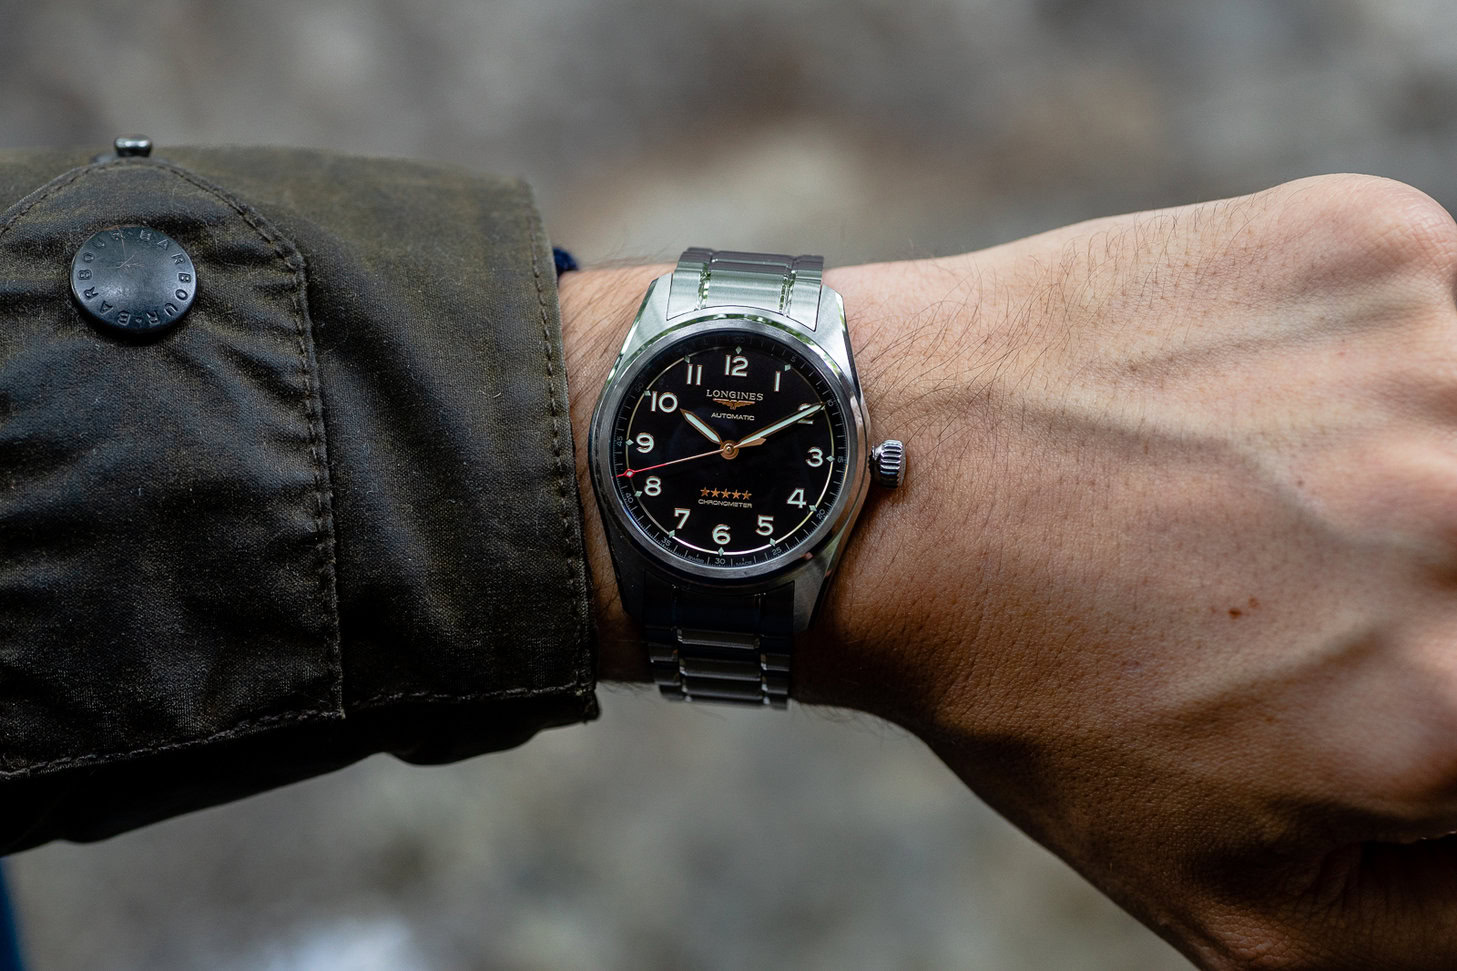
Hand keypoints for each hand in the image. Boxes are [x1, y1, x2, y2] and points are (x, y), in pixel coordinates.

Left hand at [560, 174, 1456, 968]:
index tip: (1376, 671)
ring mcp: (1427, 355)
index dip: (1434, 695)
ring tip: (1275, 497)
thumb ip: (1446, 920)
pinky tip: (1254, 406)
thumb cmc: (1033, 698)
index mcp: (1454, 710)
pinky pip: (1442, 316)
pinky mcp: (1373, 244)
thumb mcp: (1243, 910)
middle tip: (1304, 583)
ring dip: (1426, 474)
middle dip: (1428, 598)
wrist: (882, 479)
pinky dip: (1380, 369)